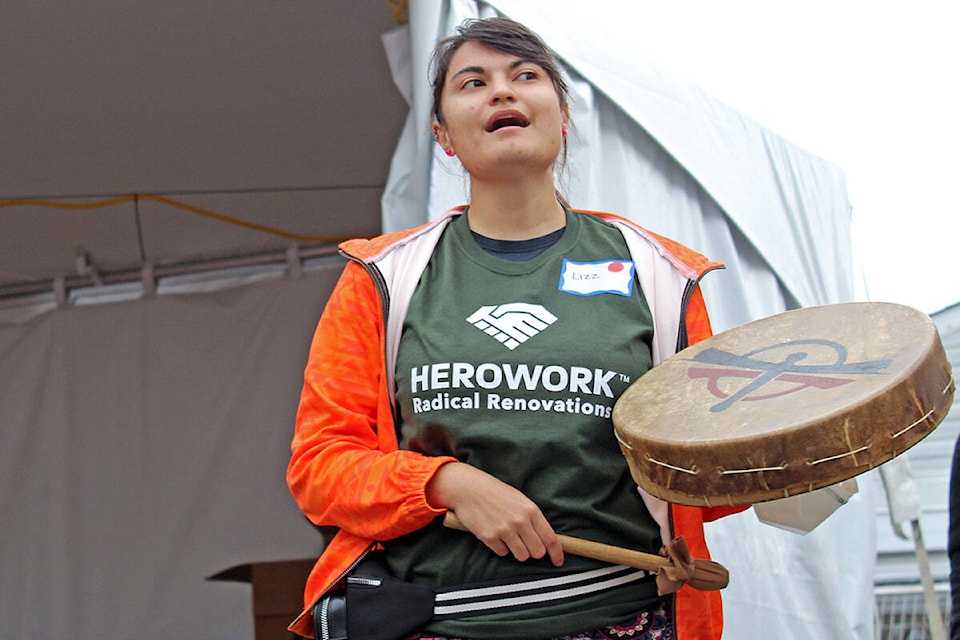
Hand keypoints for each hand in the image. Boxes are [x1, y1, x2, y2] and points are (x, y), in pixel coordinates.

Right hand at [426, 462, 563, 566]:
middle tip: (526, 544)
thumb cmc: (495, 492)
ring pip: (522, 556)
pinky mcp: (489, 537)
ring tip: (509, 537)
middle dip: (533, 551)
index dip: (557, 553)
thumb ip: (533, 518)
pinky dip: (501, 547)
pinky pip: (502, 553)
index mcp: (531, 510)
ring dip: (518, 551)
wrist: (468, 487)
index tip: (558, 561)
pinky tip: (495, 534)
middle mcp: (520, 521)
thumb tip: (544, 539)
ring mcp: (504, 530)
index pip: (550, 538)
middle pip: (537, 552)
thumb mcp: (520, 499)